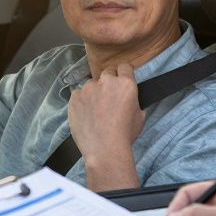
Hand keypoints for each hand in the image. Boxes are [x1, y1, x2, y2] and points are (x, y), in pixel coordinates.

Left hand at [68, 63, 145, 189]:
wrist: (104, 148)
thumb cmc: (125, 135)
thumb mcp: (140, 117)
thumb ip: (136, 103)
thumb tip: (132, 102)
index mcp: (126, 84)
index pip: (125, 67)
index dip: (123, 73)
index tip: (121, 80)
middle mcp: (106, 81)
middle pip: (107, 72)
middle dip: (108, 81)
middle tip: (108, 96)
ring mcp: (88, 88)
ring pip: (91, 84)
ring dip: (93, 91)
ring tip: (94, 109)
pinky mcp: (74, 97)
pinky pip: (78, 94)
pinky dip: (81, 100)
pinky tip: (84, 113)